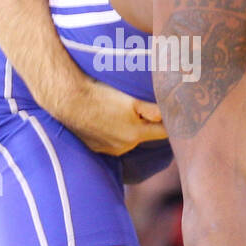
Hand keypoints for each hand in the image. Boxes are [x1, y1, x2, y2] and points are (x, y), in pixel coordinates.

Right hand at [52, 78, 167, 155]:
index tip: (176, 116)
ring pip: (127, 138)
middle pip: (144, 135)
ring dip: (128, 128)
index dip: (171, 124)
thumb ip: (153, 109)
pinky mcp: (96, 148)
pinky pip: (111, 141)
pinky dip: (112, 132)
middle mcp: (124, 146)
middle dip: (147, 124)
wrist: (69, 99)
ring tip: (119, 112)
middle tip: (142, 107)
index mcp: (136, 134)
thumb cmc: (101, 95)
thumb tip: (172, 115)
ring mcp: (109, 149)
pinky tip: (105, 119)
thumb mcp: (131, 100)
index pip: (163, 133)